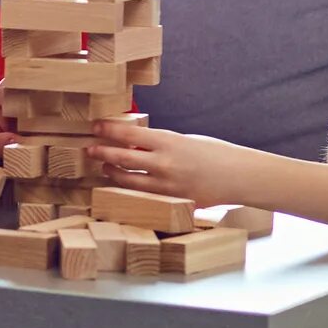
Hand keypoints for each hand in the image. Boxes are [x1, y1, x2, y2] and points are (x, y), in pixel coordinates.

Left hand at [88, 122, 240, 205]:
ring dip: (111, 172)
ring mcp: (165, 185)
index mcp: (168, 141)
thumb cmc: (214, 154)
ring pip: (127, 180)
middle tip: (89, 148)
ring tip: (103, 167)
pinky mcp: (170, 201)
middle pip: (122, 158)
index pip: (129, 134)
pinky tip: (120, 185)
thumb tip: (135, 142)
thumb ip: (160, 143)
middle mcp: (164, 163)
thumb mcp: (185, 140)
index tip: (95, 126)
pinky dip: (128, 189)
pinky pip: (141, 196)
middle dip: (102, 152)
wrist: (238, 176)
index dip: (108, 130)